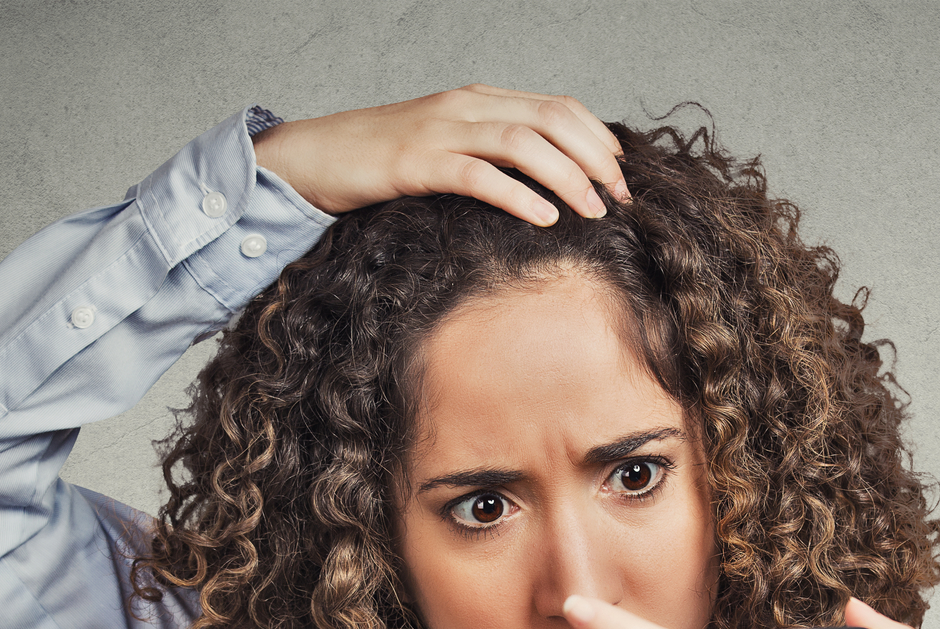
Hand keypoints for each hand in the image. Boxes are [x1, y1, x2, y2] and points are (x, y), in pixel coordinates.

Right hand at [251, 84, 628, 225]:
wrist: (317, 156)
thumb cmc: (385, 160)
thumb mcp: (450, 146)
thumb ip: (495, 153)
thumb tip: (550, 183)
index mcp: (482, 99)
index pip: (559, 107)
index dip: (599, 140)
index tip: (621, 177)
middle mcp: (467, 106)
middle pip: (552, 120)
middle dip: (596, 159)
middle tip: (619, 199)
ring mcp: (441, 131)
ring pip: (523, 144)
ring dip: (568, 178)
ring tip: (593, 211)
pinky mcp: (417, 163)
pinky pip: (478, 175)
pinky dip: (517, 196)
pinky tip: (544, 219)